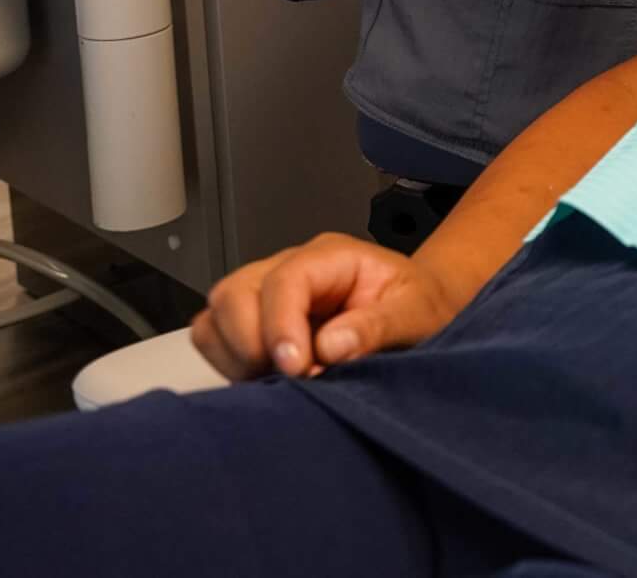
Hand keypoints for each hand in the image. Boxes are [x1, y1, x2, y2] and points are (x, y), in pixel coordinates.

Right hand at [191, 232, 461, 380]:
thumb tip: (331, 347)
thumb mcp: (418, 312)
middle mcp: (289, 269)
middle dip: (250, 342)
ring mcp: (264, 295)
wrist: (422, 311)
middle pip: (233, 293)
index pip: (284, 280)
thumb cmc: (421, 305)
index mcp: (331, 256)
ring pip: (215, 316)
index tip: (296, 367)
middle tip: (288, 376)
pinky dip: (228, 365)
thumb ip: (379, 326)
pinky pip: (214, 339)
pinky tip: (266, 381)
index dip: (280, 325)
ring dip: (235, 356)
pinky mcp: (253, 325)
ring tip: (277, 380)